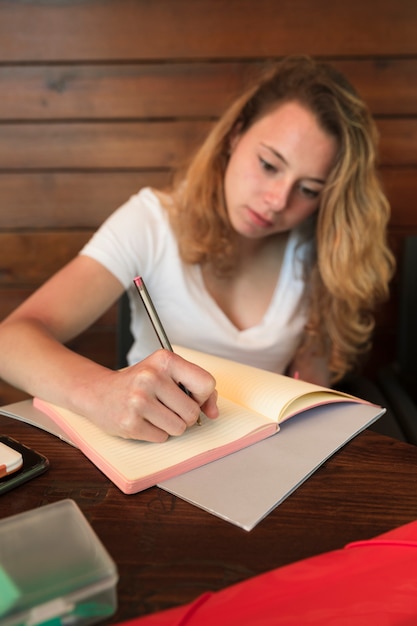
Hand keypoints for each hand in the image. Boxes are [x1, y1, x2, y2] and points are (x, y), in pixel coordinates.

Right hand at [89, 349, 217, 441]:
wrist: (99, 392)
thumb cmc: (139, 383)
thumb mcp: (167, 373)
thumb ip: (197, 388)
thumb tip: (213, 412)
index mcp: (164, 360)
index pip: (206, 383)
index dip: (203, 396)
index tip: (191, 396)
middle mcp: (151, 377)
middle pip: (193, 412)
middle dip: (185, 415)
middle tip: (168, 407)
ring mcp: (139, 400)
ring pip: (179, 428)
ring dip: (171, 426)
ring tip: (155, 413)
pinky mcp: (130, 422)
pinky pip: (162, 437)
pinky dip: (156, 433)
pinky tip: (143, 420)